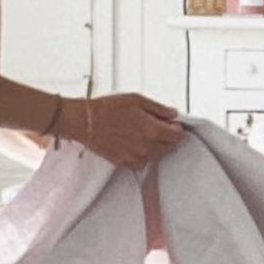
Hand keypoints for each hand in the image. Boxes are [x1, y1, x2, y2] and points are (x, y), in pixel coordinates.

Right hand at [59, 92, 184, 168]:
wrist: (86, 122)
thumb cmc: (107, 109)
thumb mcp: (137, 100)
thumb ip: (159, 109)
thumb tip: (173, 114)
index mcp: (153, 130)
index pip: (178, 136)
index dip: (177, 128)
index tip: (172, 123)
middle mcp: (147, 147)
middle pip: (170, 147)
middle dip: (169, 137)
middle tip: (159, 126)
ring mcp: (137, 157)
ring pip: (157, 156)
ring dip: (157, 146)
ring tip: (144, 133)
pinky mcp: (125, 163)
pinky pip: (143, 163)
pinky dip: (144, 155)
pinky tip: (136, 144)